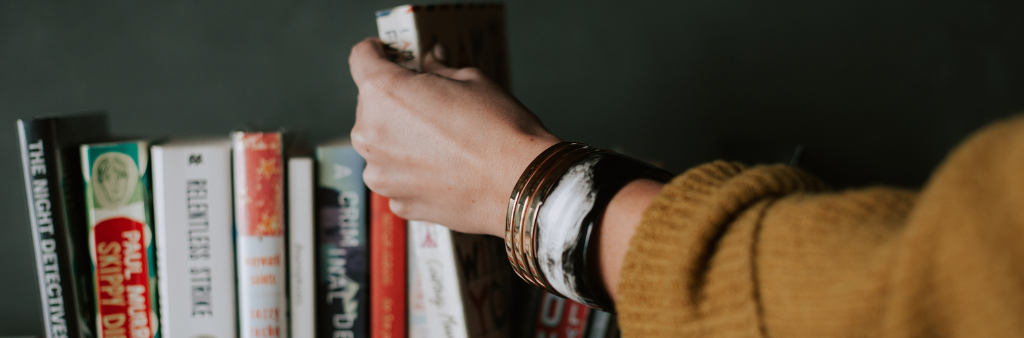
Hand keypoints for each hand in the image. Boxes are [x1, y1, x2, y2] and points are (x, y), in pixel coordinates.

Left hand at [349, 37, 559, 235]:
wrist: (520, 185)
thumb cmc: (499, 130)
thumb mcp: (471, 80)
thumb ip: (439, 70)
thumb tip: (431, 62)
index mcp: (385, 93)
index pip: (361, 58)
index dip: (376, 52)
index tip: (387, 55)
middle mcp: (371, 134)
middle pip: (371, 105)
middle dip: (395, 101)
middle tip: (431, 104)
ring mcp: (381, 174)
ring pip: (382, 145)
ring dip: (401, 140)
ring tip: (442, 143)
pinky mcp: (398, 202)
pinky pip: (397, 177)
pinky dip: (413, 171)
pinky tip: (445, 170)